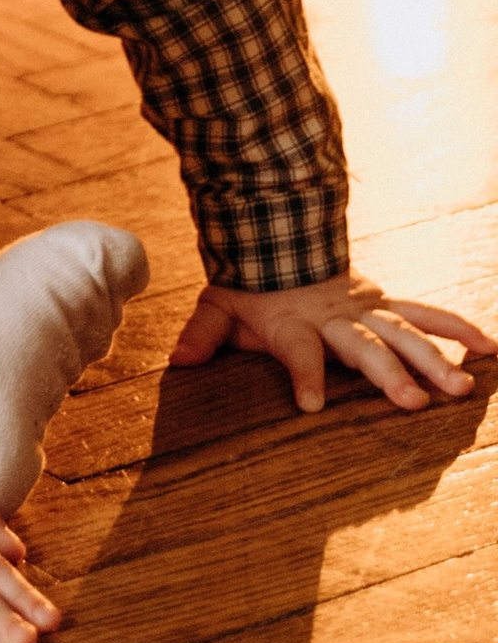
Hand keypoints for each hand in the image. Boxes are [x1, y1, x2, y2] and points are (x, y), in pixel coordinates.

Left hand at [168, 271, 495, 415]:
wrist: (278, 237)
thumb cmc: (249, 287)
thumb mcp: (219, 307)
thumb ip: (202, 336)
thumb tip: (176, 362)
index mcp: (293, 323)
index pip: (298, 352)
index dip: (304, 375)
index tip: (311, 404)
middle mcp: (336, 317)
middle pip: (364, 347)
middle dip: (388, 373)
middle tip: (413, 402)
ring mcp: (367, 309)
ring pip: (405, 333)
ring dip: (435, 360)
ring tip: (462, 387)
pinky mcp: (387, 304)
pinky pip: (428, 315)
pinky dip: (459, 329)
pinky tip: (489, 350)